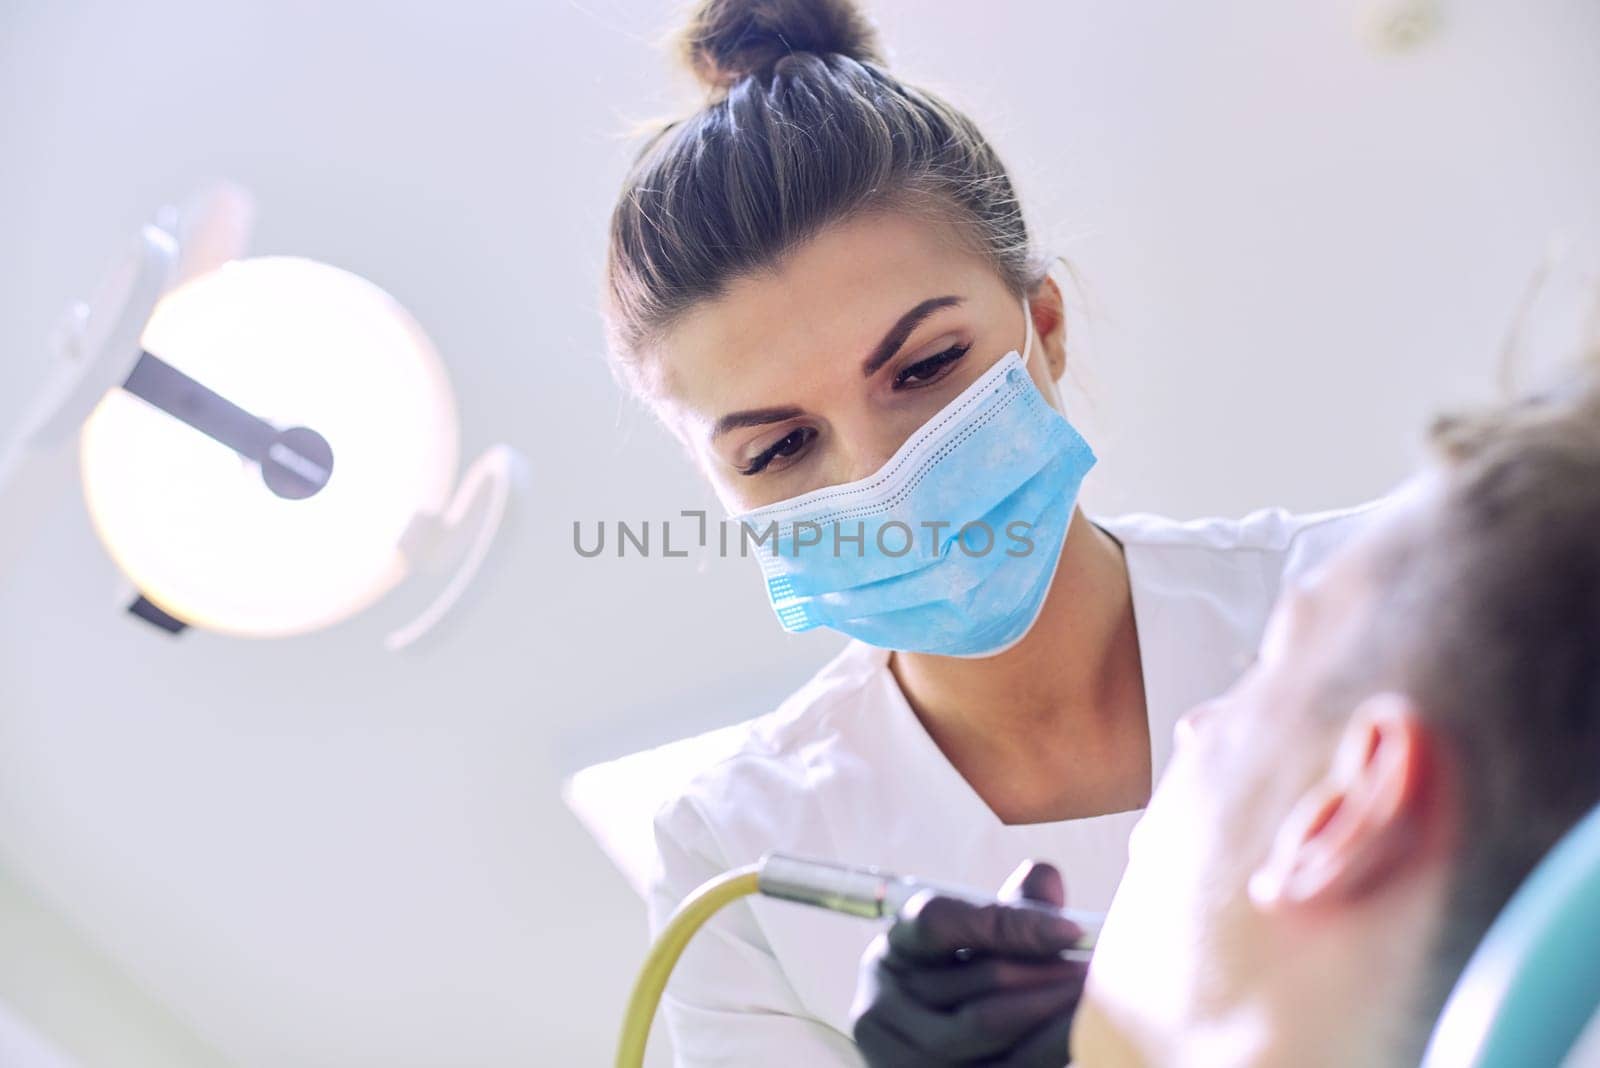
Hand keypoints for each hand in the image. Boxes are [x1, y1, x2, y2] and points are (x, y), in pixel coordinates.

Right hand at [851, 861, 1085, 1066]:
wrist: (931, 1054)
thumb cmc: (963, 988)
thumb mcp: (975, 945)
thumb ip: (1009, 910)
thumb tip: (1044, 878)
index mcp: (896, 950)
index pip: (939, 920)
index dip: (1009, 922)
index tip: (1072, 929)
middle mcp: (885, 1002)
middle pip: (978, 976)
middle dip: (1049, 969)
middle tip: (1101, 966)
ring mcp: (903, 1053)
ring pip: (987, 1024)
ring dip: (1054, 1009)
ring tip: (1099, 996)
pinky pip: (1003, 1066)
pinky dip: (1047, 1047)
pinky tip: (1081, 1034)